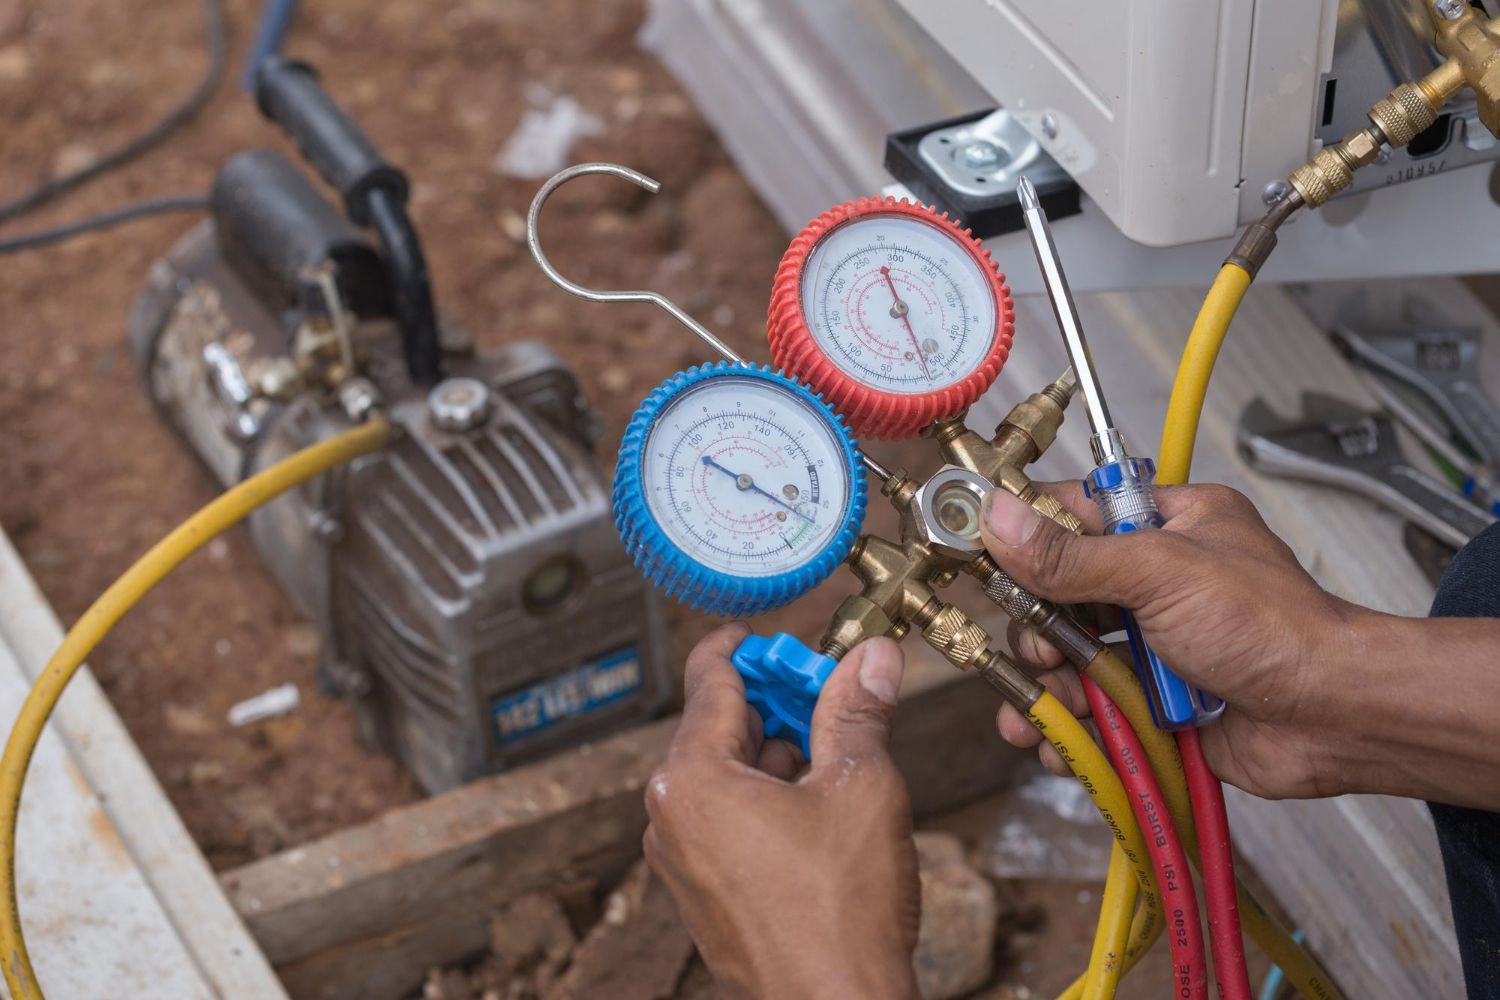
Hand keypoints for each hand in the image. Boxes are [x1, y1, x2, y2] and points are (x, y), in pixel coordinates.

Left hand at [643, 624, 921, 998]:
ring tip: (835, 749)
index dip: (747, 647)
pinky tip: (817, 804)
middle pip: (718, 726)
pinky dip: (765, 797)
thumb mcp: (861, 789)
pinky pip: (726, 819)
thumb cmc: (841, 914)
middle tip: (828, 690)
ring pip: (725, 775)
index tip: (771, 635)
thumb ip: (859, 712)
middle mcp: (671, 816)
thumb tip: (873, 658)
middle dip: (775, 704)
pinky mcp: (703, 892)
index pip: (710, 680)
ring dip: (776, 752)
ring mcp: (683, 859)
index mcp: (693, 780)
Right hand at [980, 482, 1359, 799]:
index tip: (975, 552)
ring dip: (1047, 687)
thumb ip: (1072, 555)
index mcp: (1168, 524)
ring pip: (1068, 657)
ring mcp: (1153, 643)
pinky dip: (1069, 727)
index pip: (1073, 512)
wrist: (1333, 719)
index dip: (1023, 532)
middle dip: (1038, 630)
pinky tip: (1053, 743)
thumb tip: (998, 518)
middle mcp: (1156, 580)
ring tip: (1044, 713)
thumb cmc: (1272, 629)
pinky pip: (1090, 708)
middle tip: (1043, 653)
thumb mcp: (1160, 573)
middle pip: (1058, 594)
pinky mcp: (1152, 700)